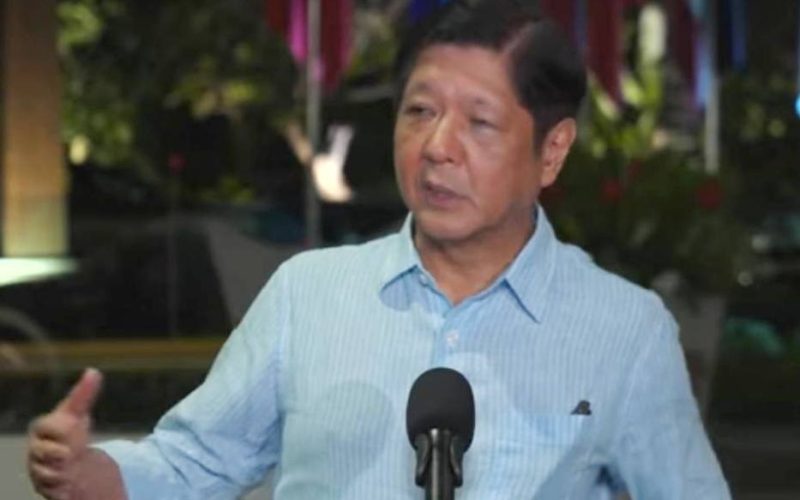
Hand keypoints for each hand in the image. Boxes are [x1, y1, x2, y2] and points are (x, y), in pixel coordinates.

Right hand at [28, 368, 102, 499]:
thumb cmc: (70, 433)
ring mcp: (38, 468)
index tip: (75, 428)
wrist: (70, 462)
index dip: (61, 429)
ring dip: (59, 472)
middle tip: (70, 453)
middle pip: (41, 452)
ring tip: (69, 469)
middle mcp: (36, 450)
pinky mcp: (45, 486)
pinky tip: (67, 484)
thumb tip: (94, 371)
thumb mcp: (78, 415)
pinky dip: (59, 488)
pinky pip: (49, 489)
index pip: (46, 426)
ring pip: (44, 472)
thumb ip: (84, 395)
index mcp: (42, 430)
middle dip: (58, 452)